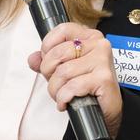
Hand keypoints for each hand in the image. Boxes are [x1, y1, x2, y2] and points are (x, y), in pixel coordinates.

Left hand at [28, 23, 122, 137]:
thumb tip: (33, 59)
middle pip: (58, 53)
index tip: (49, 62)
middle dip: (48, 73)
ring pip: (63, 72)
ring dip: (55, 90)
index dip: (48, 47)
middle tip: (56, 84)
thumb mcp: (64, 70)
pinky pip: (72, 86)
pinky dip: (64, 98)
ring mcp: (102, 60)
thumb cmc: (88, 87)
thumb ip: (47, 62)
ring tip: (61, 96)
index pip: (62, 30)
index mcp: (90, 37)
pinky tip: (66, 102)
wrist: (106, 109)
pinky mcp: (104, 78)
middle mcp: (99, 45)